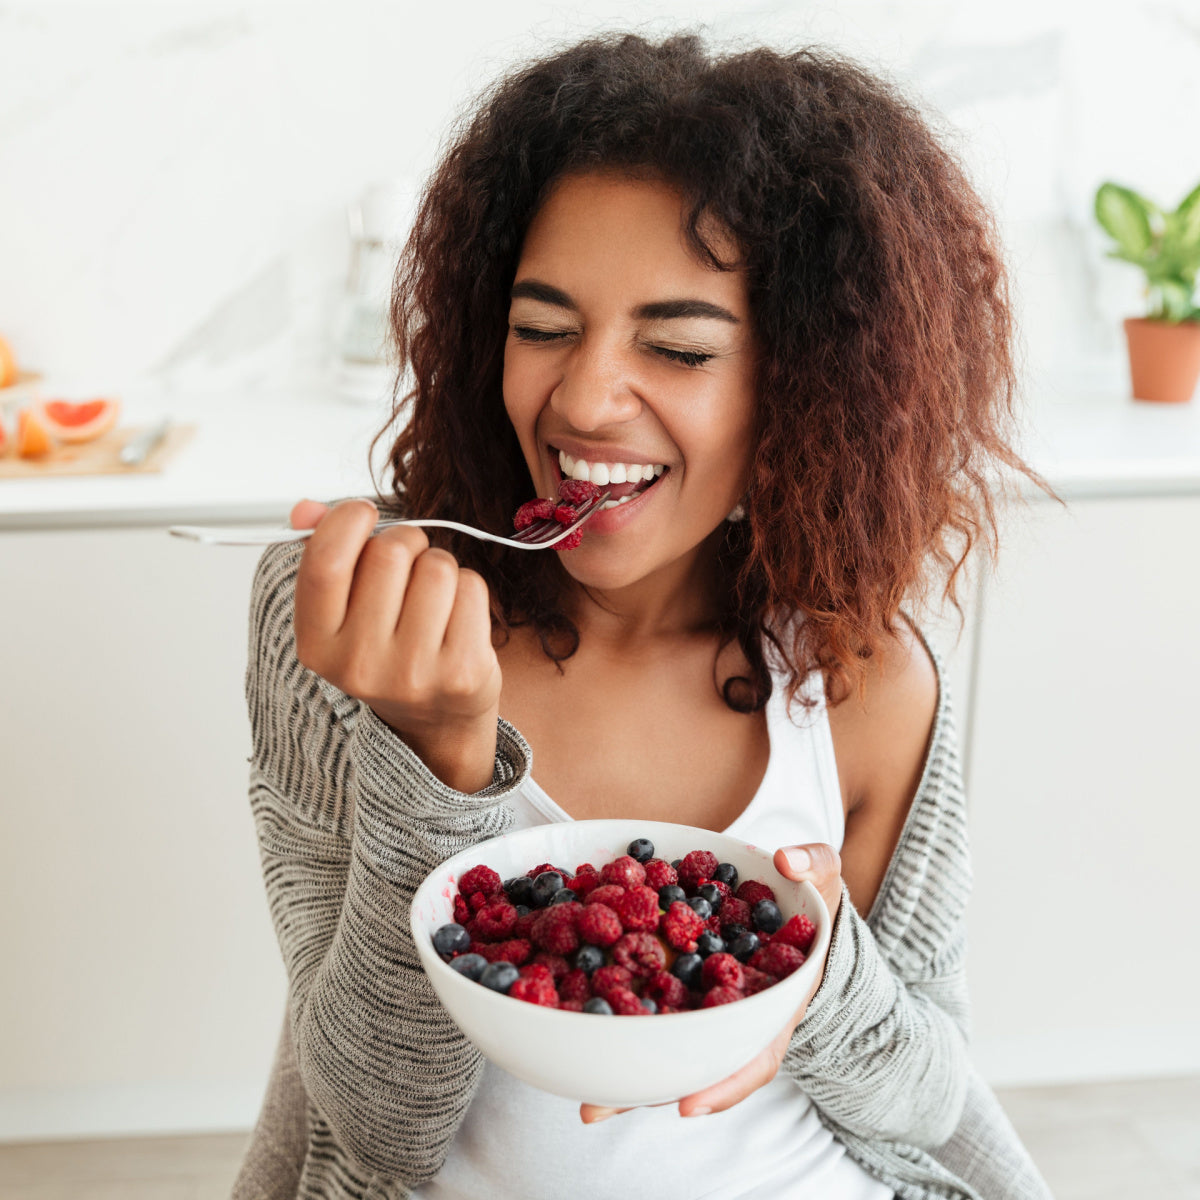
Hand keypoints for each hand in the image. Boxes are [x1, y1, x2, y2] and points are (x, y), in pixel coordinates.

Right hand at [290, 498, 502, 791]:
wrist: (435, 720)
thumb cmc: (388, 651)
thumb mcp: (343, 613)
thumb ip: (322, 556)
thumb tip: (307, 509)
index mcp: (317, 645)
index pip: (326, 561)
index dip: (346, 520)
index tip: (362, 513)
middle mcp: (360, 665)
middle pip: (389, 553)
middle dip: (404, 543)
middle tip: (408, 566)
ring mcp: (414, 672)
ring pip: (437, 566)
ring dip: (439, 567)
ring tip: (432, 599)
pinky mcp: (463, 672)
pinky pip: (472, 588)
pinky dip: (469, 590)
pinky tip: (457, 620)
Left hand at [580, 842, 842, 1123]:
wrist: (790, 897)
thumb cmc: (808, 896)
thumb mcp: (821, 877)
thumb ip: (811, 865)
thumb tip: (786, 861)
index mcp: (774, 1003)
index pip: (755, 1054)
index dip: (724, 1083)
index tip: (686, 1106)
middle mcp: (733, 1014)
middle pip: (692, 1061)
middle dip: (646, 1086)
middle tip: (595, 1109)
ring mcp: (701, 1002)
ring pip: (661, 1040)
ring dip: (619, 1067)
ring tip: (575, 1097)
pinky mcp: (673, 980)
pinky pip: (641, 997)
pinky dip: (609, 1006)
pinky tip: (567, 1014)